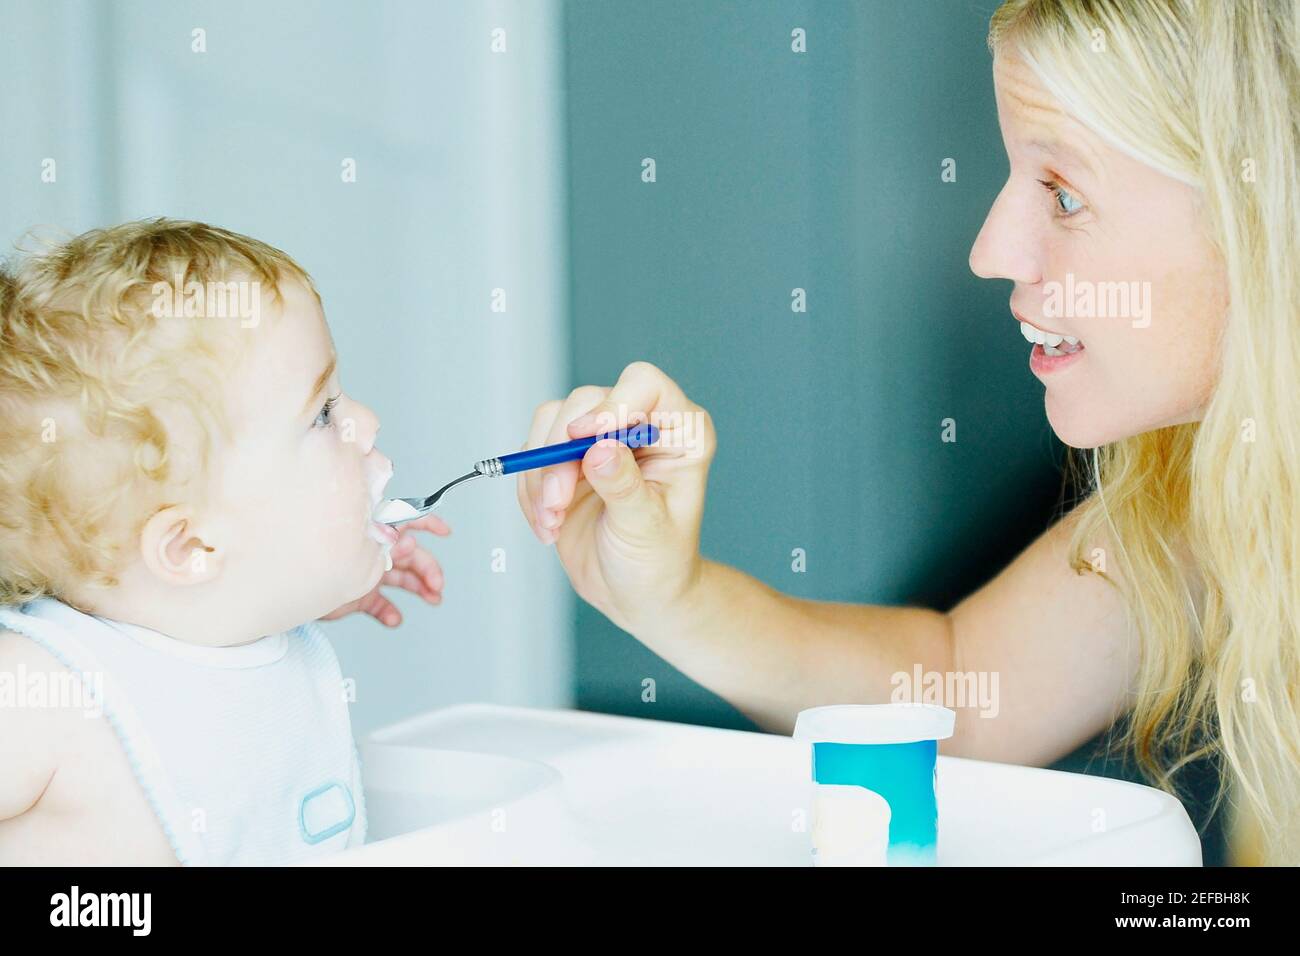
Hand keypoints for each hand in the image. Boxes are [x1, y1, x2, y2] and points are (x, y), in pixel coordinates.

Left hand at [318, 514, 450, 626]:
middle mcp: (373, 553)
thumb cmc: (315, 560)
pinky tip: (394, 618)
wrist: (292, 593)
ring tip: (433, 599)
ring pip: (402, 580)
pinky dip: (390, 612)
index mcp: (372, 534)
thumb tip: (408, 542)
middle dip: (429, 570)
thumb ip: (384, 548)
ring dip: (420, 590)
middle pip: (411, 557)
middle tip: (437, 585)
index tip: (445, 532)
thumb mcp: (356, 552)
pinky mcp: (360, 598)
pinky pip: (381, 604)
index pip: (403, 522)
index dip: (427, 523)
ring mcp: (368, 575)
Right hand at [516, 361, 715, 633]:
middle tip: (557, 505)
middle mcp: (640, 424)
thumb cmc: (657, 563)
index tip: (585, 439)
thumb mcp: (645, 528)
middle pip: (586, 400)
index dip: (611, 404)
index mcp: (680, 432)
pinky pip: (532, 451)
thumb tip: (599, 449)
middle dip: (562, 454)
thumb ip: (624, 487)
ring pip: (551, 421)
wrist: (635, 593)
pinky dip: (531, 489)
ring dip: (541, 475)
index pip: (644, 385)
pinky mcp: (567, 456)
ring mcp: (600, 438)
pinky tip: (549, 525)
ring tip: (553, 522)